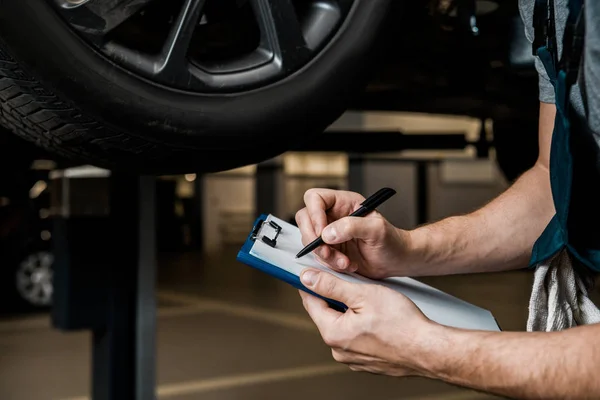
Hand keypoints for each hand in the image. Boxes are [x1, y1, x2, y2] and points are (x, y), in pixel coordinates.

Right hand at [295, 188, 412, 278]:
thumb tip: (327, 233)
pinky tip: (346, 265)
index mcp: (344, 203)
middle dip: (314, 238)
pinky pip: (318, 256)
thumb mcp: (377, 230)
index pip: (315, 198)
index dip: (314, 213)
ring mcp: (330, 233)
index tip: (322, 232)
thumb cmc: (392, 241)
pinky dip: (329, 264)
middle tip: (327, 251)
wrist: (397, 261)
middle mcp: (333, 216)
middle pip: (305, 219)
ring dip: (324, 255)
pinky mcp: (330, 250)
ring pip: (310, 240)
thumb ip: (352, 227)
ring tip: (345, 262)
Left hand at [299, 268, 436, 376]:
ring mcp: (352, 358)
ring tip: (370, 303)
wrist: (428, 349)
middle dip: (335, 298)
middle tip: (352, 285)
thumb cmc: (401, 323)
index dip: (311, 284)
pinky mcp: (366, 361)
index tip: (313, 273)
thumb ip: (331, 286)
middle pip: (326, 314)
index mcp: (333, 333)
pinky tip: (377, 319)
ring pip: (342, 326)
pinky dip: (362, 326)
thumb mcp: (362, 294)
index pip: (310, 302)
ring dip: (350, 312)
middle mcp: (339, 350)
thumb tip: (308, 279)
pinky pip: (356, 338)